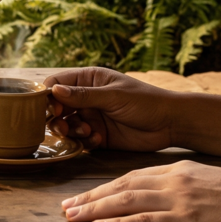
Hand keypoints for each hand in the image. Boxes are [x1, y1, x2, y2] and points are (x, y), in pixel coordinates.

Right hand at [43, 68, 177, 151]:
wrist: (171, 124)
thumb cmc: (145, 101)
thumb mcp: (113, 96)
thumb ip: (83, 96)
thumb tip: (54, 91)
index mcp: (88, 80)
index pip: (56, 84)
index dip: (49, 96)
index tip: (54, 108)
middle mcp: (85, 98)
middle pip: (56, 107)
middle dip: (57, 117)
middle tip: (64, 125)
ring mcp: (91, 117)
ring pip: (65, 125)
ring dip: (70, 130)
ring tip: (86, 131)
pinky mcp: (97, 135)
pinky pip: (79, 140)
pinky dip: (84, 141)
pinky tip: (98, 138)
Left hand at [62, 161, 220, 221]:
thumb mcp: (209, 182)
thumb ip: (183, 185)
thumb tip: (164, 194)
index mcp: (178, 170)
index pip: (131, 176)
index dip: (104, 186)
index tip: (84, 195)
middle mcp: (172, 181)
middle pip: (120, 187)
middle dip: (90, 197)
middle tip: (65, 207)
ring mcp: (178, 200)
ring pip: (124, 202)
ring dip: (94, 210)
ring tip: (72, 217)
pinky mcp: (186, 220)